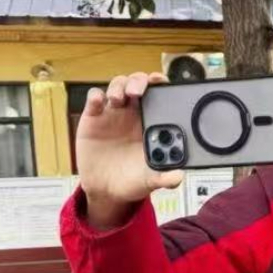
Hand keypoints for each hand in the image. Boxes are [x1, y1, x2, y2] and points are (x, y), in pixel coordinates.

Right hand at [76, 72, 183, 226]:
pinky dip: (95, 96)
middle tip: (138, 91)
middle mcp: (132, 113)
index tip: (162, 82)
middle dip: (139, 81)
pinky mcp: (93, 117)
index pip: (158, 95)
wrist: (106, 190)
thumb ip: (165, 177)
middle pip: (137, 84)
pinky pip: (94, 99)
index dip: (160, 84)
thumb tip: (178, 176)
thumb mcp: (150, 180)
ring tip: (117, 98)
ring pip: (117, 86)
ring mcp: (112, 113)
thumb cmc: (132, 180)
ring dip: (118, 86)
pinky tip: (98, 101)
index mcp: (151, 122)